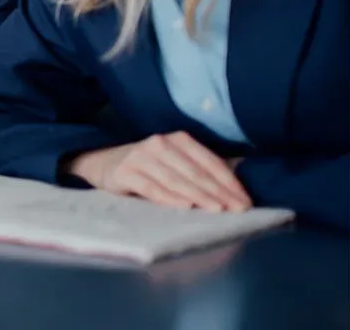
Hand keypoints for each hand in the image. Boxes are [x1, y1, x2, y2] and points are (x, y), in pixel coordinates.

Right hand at [67, 131, 251, 211]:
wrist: (103, 163)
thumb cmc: (148, 167)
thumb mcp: (175, 163)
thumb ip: (200, 171)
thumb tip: (237, 189)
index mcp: (179, 139)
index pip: (210, 162)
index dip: (230, 182)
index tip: (246, 202)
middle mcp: (161, 143)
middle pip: (196, 172)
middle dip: (220, 193)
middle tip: (238, 210)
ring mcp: (142, 156)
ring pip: (176, 180)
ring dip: (199, 196)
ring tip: (218, 210)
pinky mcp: (125, 171)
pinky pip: (151, 187)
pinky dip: (169, 198)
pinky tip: (185, 207)